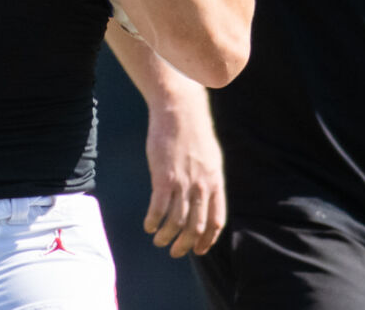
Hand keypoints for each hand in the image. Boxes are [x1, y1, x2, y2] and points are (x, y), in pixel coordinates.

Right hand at [142, 99, 226, 256]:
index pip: (216, 221)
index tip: (198, 250)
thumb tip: (204, 198)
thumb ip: (208, 180)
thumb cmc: (193, 132)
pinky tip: (148, 225)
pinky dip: (153, 220)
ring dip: (166, 236)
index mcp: (215, 183)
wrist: (179, 111)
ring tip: (158, 241)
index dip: (207, 240)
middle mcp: (201, 187)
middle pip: (196, 226)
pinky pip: (158, 207)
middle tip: (175, 251)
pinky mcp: (163, 177)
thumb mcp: (211, 159)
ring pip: (176, 222)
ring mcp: (182, 183)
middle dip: (185, 244)